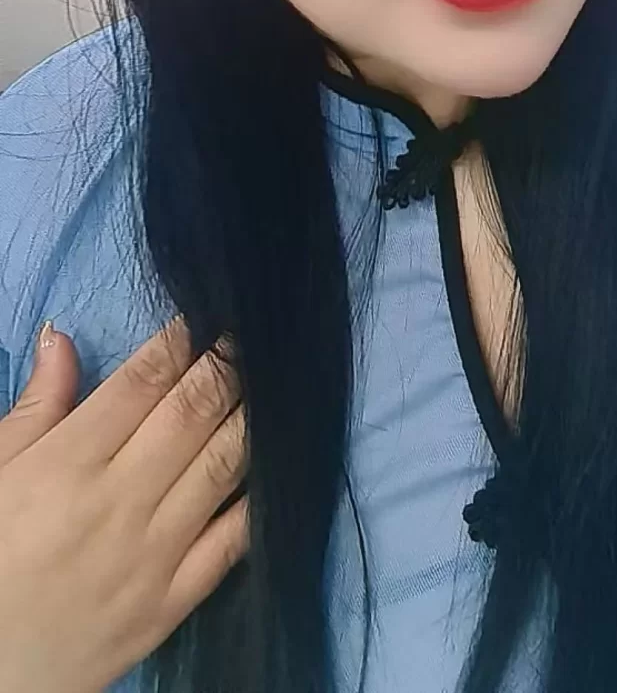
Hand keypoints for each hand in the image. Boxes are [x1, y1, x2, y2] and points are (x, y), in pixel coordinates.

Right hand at [0, 315, 248, 692]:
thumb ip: (37, 405)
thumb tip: (61, 335)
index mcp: (68, 464)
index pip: (142, 383)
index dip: (183, 341)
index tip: (210, 315)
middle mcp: (118, 502)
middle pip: (192, 415)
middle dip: (230, 367)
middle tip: (255, 336)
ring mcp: (153, 554)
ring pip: (223, 467)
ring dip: (255, 417)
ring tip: (277, 384)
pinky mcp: (174, 602)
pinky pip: (233, 541)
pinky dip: (262, 499)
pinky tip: (280, 464)